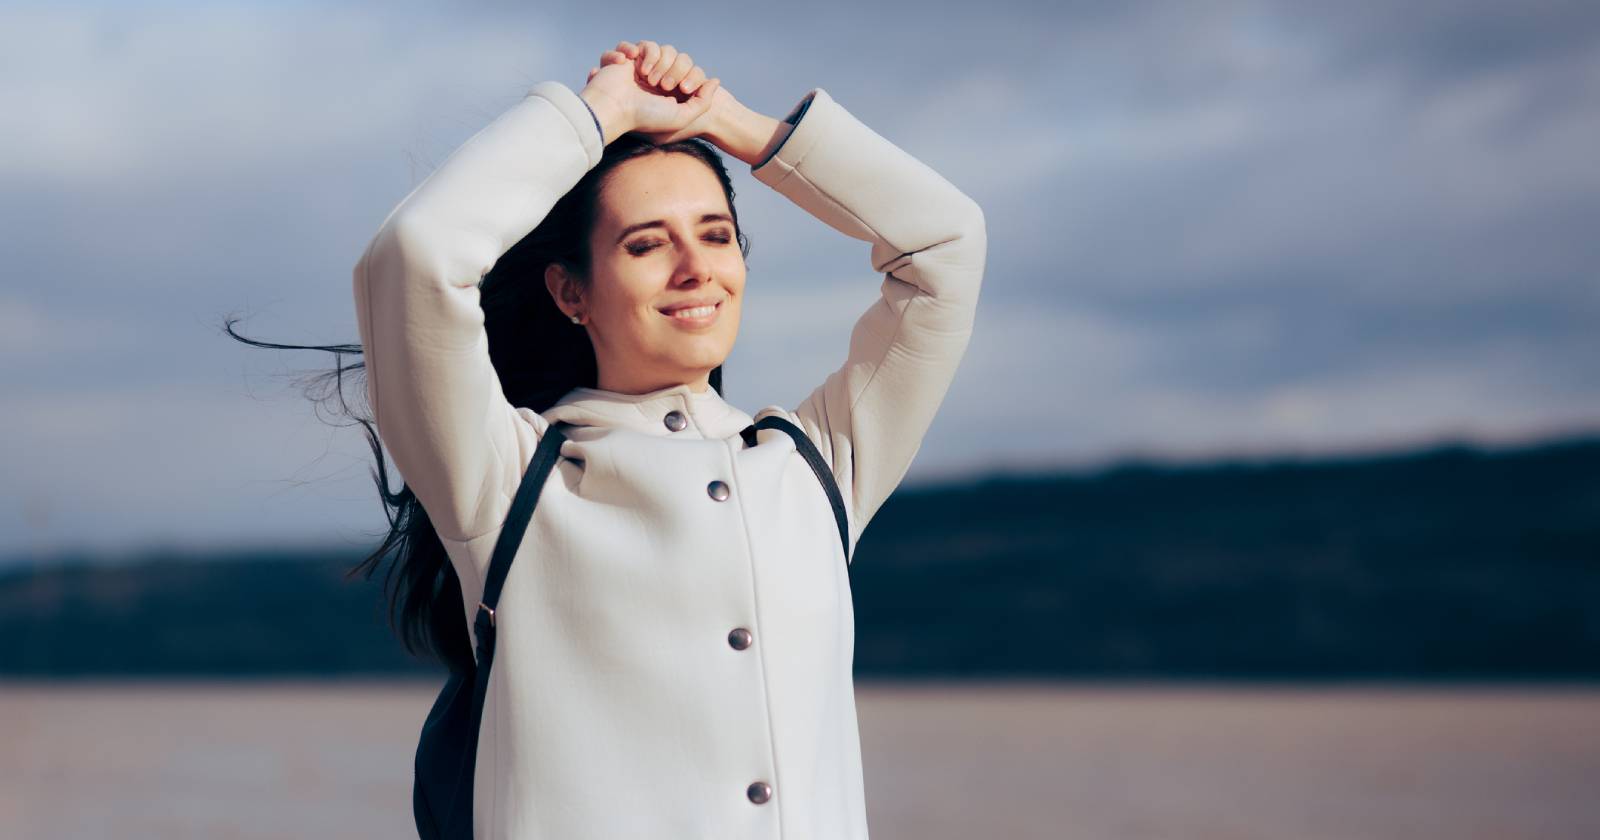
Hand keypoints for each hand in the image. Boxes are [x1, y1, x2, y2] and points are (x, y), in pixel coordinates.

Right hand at [580, 40, 728, 144]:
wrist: (612, 111)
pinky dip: (630, 50)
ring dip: (654, 59)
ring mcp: (638, 69)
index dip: (688, 76)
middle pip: (675, 55)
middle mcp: (655, 79)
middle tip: (660, 85)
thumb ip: (703, 101)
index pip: (688, 70)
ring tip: (645, 76)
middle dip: (671, 68)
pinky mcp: (621, 60)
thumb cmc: (645, 117)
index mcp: (669, 92)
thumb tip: (715, 81)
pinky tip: (626, 64)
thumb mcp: (681, 116)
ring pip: (656, 47)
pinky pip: (633, 44)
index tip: (680, 90)